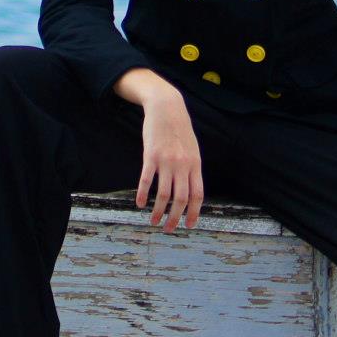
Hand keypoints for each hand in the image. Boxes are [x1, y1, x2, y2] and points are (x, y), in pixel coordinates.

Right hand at [135, 94, 203, 232]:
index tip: (188, 225)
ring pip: (163, 194)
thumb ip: (192, 167)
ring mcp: (166, 161)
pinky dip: (142, 194)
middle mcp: (182, 165)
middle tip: (169, 229)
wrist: (166, 107)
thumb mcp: (192, 148)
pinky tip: (139, 203)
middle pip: (180, 199)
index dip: (194, 213)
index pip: (197, 195)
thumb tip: (191, 188)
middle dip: (175, 218)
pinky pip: (146, 180)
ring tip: (154, 221)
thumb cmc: (179, 128)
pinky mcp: (150, 156)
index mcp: (195, 164)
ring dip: (159, 211)